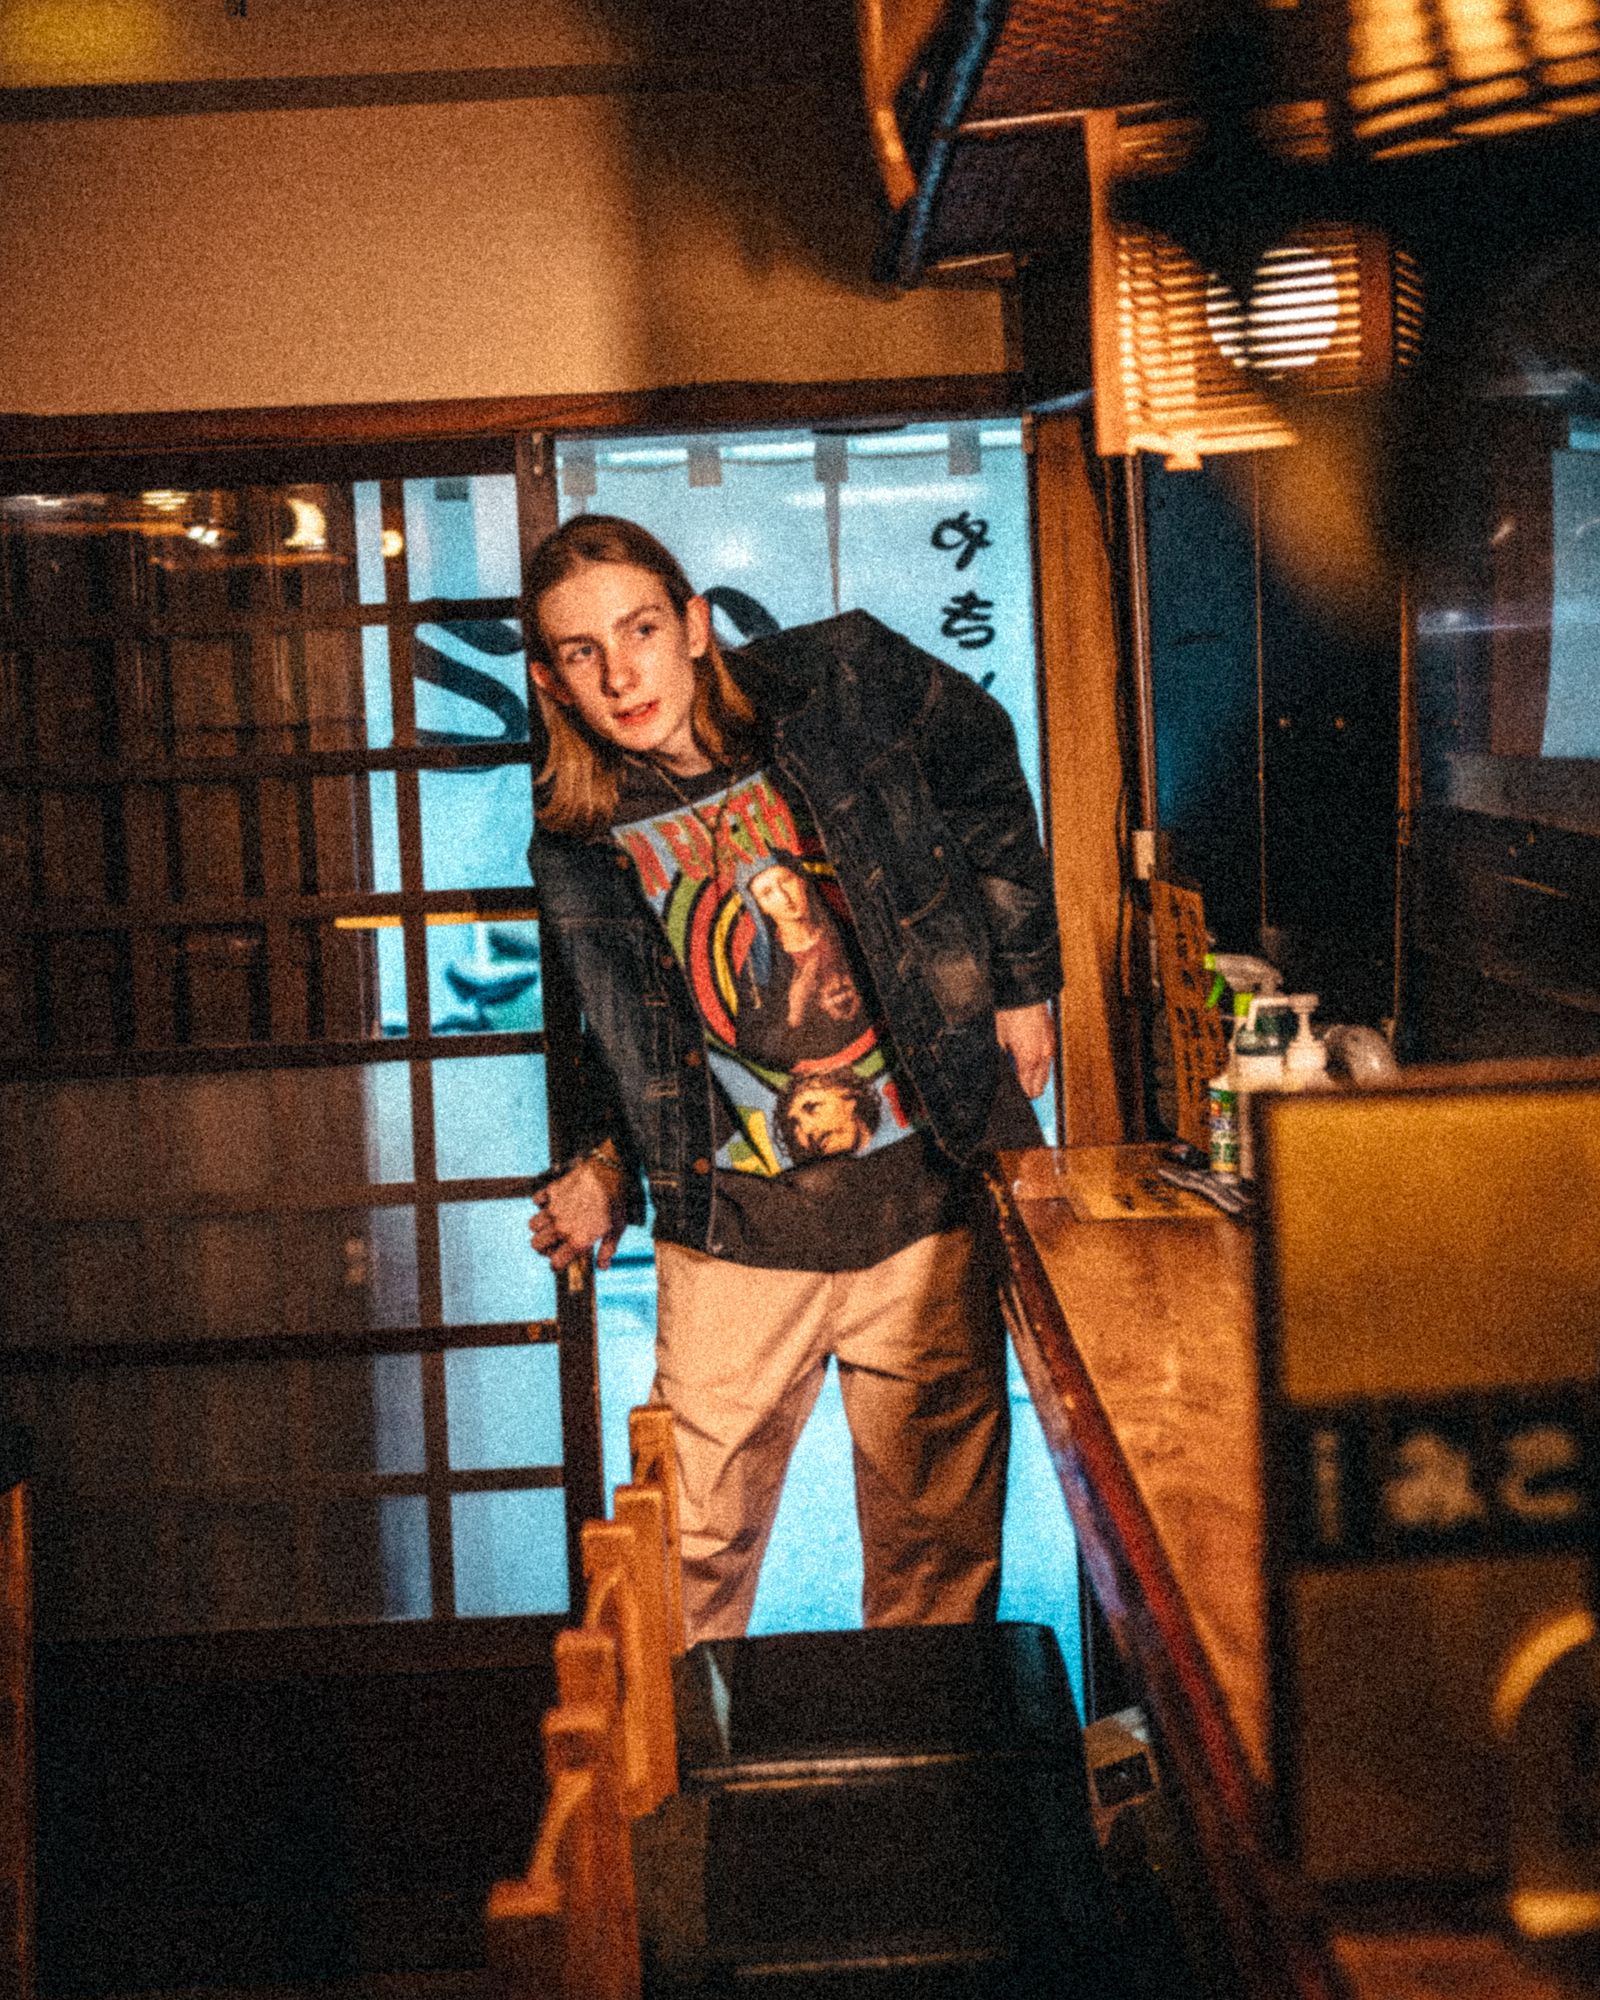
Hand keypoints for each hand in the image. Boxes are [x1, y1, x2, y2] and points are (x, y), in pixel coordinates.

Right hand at [529, 1155, 626, 1272]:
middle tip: (554, 1243)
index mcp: (577, 1241)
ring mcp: (554, 1209)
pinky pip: (536, 1201)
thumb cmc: (616, 1202)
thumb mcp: (617, 1230)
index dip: (557, 1265)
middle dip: (543, 1247)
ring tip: (552, 1224)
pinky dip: (541, 1203)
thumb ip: (607, 1250)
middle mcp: (561, 1227)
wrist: (609, 1172)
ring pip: (533, 1225)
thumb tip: (602, 1267)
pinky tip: (553, 1203)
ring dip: (540, 1227)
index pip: (555, 1263)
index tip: (560, 1261)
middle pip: (536, 1245)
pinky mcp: (551, 1192)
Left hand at [996, 1001, 1053, 1098]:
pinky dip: (1043, 1066)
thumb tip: (1008, 1071)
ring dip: (1039, 1079)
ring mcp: (1049, 1048)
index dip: (1022, 1096)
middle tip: (1024, 1094)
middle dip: (1032, 1091)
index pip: (1028, 1088)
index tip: (1018, 1100)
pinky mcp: (1052, 1038)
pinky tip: (1035, 1064)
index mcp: (1027, 1060)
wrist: (1024, 994)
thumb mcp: (1000, 1041)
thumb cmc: (1009, 1015)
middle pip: (1040, 1085)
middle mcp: (1042, 1057)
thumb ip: (1006, 1060)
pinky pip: (1049, 1060)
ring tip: (1029, 1081)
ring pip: (1047, 1074)